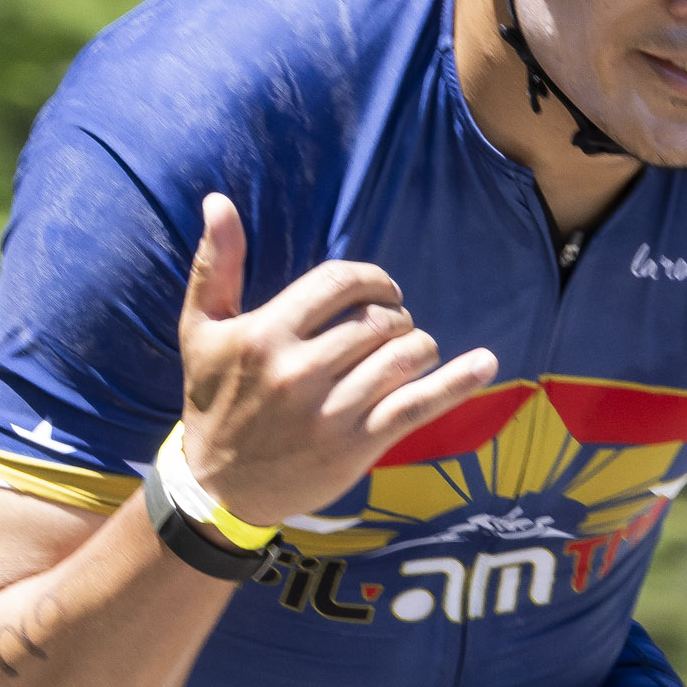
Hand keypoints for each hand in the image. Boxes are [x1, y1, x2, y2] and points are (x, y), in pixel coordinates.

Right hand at [174, 192, 499, 528]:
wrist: (217, 486)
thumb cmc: (212, 399)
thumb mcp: (201, 329)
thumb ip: (215, 264)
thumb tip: (218, 199)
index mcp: (265, 335)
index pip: (341, 282)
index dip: (372, 280)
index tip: (380, 292)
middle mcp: (297, 371)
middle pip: (378, 319)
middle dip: (396, 316)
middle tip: (390, 330)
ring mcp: (330, 411)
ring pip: (404, 355)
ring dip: (418, 346)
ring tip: (408, 353)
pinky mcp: (356, 445)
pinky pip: (418, 404)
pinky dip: (458, 382)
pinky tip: (485, 363)